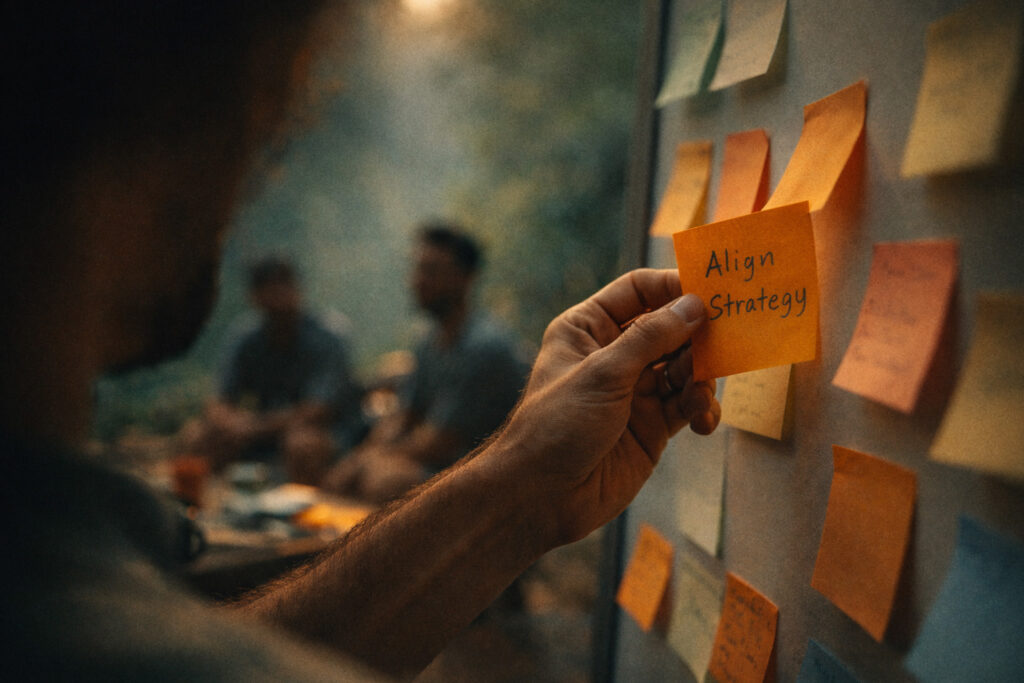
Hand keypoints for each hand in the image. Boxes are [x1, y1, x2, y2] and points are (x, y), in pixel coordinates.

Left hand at [491, 269, 720, 546]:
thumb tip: (694, 305)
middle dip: (697, 333)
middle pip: (670, 327)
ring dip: (701, 375)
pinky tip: (702, 421)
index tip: (709, 292)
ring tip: (700, 390)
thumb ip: (651, 338)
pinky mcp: (653, 425)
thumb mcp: (602, 373)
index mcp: (588, 328)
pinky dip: (702, 408)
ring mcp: (635, 390)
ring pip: (685, 366)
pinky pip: (688, 404)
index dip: (672, 288)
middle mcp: (613, 354)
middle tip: (728, 339)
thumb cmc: (556, 426)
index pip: (638, 291)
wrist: (541, 497)